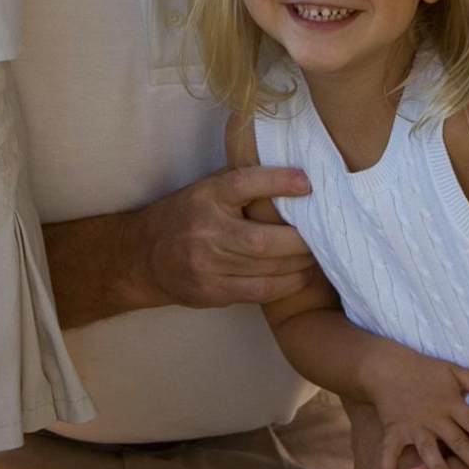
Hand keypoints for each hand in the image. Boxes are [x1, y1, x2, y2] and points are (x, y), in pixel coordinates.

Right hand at [137, 165, 316, 307]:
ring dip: (299, 264)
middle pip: (263, 239)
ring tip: (320, 256)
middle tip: (325, 234)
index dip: (277, 181)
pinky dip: (285, 285)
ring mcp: (207, 265)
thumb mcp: (207, 190)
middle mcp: (206, 230)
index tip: (307, 183)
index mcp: (206, 197)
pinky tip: (301, 277)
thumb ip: (242, 185)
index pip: (244, 184)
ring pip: (265, 268)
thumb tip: (294, 176)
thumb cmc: (186, 215)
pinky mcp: (211, 292)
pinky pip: (258, 292)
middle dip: (300, 240)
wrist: (143, 256)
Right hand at [362, 345, 468, 468]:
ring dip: (438, 467)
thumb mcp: (451, 370)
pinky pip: (389, 452)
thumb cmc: (423, 369)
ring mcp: (414, 426)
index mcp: (451, 404)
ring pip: (428, 450)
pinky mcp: (394, 431)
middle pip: (458, 442)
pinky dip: (388, 468)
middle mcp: (434, 418)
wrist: (387, 366)